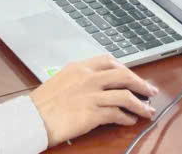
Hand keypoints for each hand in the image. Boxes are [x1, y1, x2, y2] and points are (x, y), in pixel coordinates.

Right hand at [31, 55, 157, 145]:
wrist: (32, 118)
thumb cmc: (42, 103)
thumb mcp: (61, 80)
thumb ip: (79, 78)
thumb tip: (96, 83)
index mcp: (79, 67)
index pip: (109, 61)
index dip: (125, 68)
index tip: (132, 76)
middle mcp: (88, 78)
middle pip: (123, 75)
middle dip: (140, 83)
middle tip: (150, 90)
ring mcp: (91, 95)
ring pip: (125, 95)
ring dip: (140, 104)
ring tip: (148, 110)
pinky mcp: (92, 113)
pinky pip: (117, 113)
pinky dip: (127, 117)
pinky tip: (130, 120)